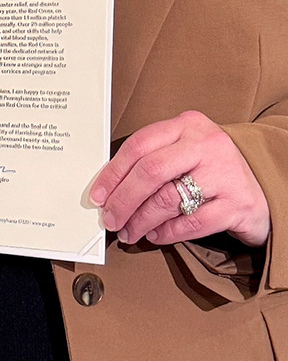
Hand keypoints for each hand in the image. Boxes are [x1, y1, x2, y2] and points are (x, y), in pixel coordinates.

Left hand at [91, 110, 270, 248]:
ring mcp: (224, 172)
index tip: (98, 195)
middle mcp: (206, 144)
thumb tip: (109, 189)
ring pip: (168, 198)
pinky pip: (193, 222)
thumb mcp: (183, 151)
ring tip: (130, 231)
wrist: (262, 186)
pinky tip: (156, 235)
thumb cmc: (211, 169)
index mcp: (186, 125)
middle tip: (110, 219)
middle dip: (123, 199)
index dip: (113, 173)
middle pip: (150, 171)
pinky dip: (168, 232)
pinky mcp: (239, 203)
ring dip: (141, 220)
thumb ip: (152, 160)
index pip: (138, 145)